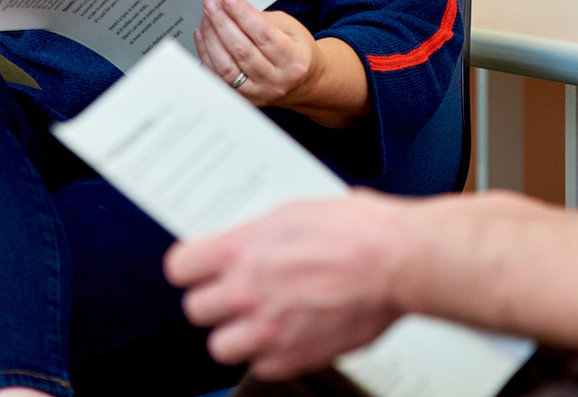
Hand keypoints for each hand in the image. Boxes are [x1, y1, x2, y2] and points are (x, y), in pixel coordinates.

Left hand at [166, 191, 412, 378]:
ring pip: (221, 346)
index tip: (199, 269)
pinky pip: (260, 367)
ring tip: (256, 321)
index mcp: (241, 250)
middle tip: (233, 294)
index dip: (191, 268)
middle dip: (214, 301)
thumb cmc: (360, 230)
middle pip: (195, 309)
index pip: (179, 267)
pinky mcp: (294, 356)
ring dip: (236, 334)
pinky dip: (270, 355)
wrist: (398, 261)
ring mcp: (268, 329)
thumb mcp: (295, 210)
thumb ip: (259, 234)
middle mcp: (247, 291)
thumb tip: (247, 240)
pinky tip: (286, 336)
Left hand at [193, 0, 318, 107]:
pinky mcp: (243, 99)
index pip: (264, 36)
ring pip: (227, 68)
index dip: (243, 16)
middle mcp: (276, 81)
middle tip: (211, 5)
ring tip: (206, 20)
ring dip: (212, 41)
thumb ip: (264, 20)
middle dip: (223, 24)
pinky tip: (203, 38)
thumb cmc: (296, 51)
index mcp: (294, 61)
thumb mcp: (292, 29)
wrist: (304, 83)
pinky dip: (207, 56)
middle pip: (243, 51)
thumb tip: (234, 8)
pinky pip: (218, 78)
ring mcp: (258, 93)